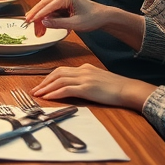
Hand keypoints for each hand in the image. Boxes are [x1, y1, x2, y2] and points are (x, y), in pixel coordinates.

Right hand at [24, 0, 110, 35]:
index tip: (29, 21)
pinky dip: (47, 18)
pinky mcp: (62, 4)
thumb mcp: (76, 24)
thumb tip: (43, 22)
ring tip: (38, 31)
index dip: (37, 14)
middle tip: (29, 26)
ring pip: (46, 8)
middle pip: (43, 4)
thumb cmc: (93, 18)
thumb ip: (58, 23)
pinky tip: (45, 27)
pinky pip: (51, 10)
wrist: (103, 17)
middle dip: (36, 16)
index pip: (48, 5)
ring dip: (41, 19)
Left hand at [31, 63, 155, 111]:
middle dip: (44, 82)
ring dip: (46, 88)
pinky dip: (55, 93)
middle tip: (35, 90)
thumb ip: (86, 80)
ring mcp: (84, 79)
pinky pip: (66, 89)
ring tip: (38, 95)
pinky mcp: (87, 88)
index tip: (42, 84)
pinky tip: (48, 97)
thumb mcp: (99, 79)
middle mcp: (83, 71)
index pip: (62, 70)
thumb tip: (76, 86)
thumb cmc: (117, 87)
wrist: (129, 89)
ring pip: (59, 81)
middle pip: (57, 74)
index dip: (50, 77)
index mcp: (85, 68)